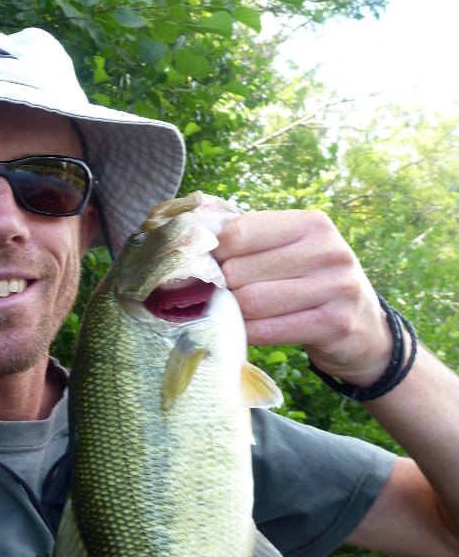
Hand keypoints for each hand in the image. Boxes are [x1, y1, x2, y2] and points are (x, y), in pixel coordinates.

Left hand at [212, 209, 391, 385]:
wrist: (364, 329)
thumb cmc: (311, 282)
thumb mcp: (291, 249)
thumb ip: (248, 237)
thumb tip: (192, 230)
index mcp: (311, 223)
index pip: (238, 232)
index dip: (213, 253)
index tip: (208, 267)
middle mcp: (327, 250)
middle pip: (240, 269)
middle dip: (221, 287)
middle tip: (218, 296)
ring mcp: (335, 286)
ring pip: (251, 301)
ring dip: (231, 312)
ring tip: (230, 313)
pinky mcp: (335, 323)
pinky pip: (268, 330)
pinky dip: (246, 333)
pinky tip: (244, 332)